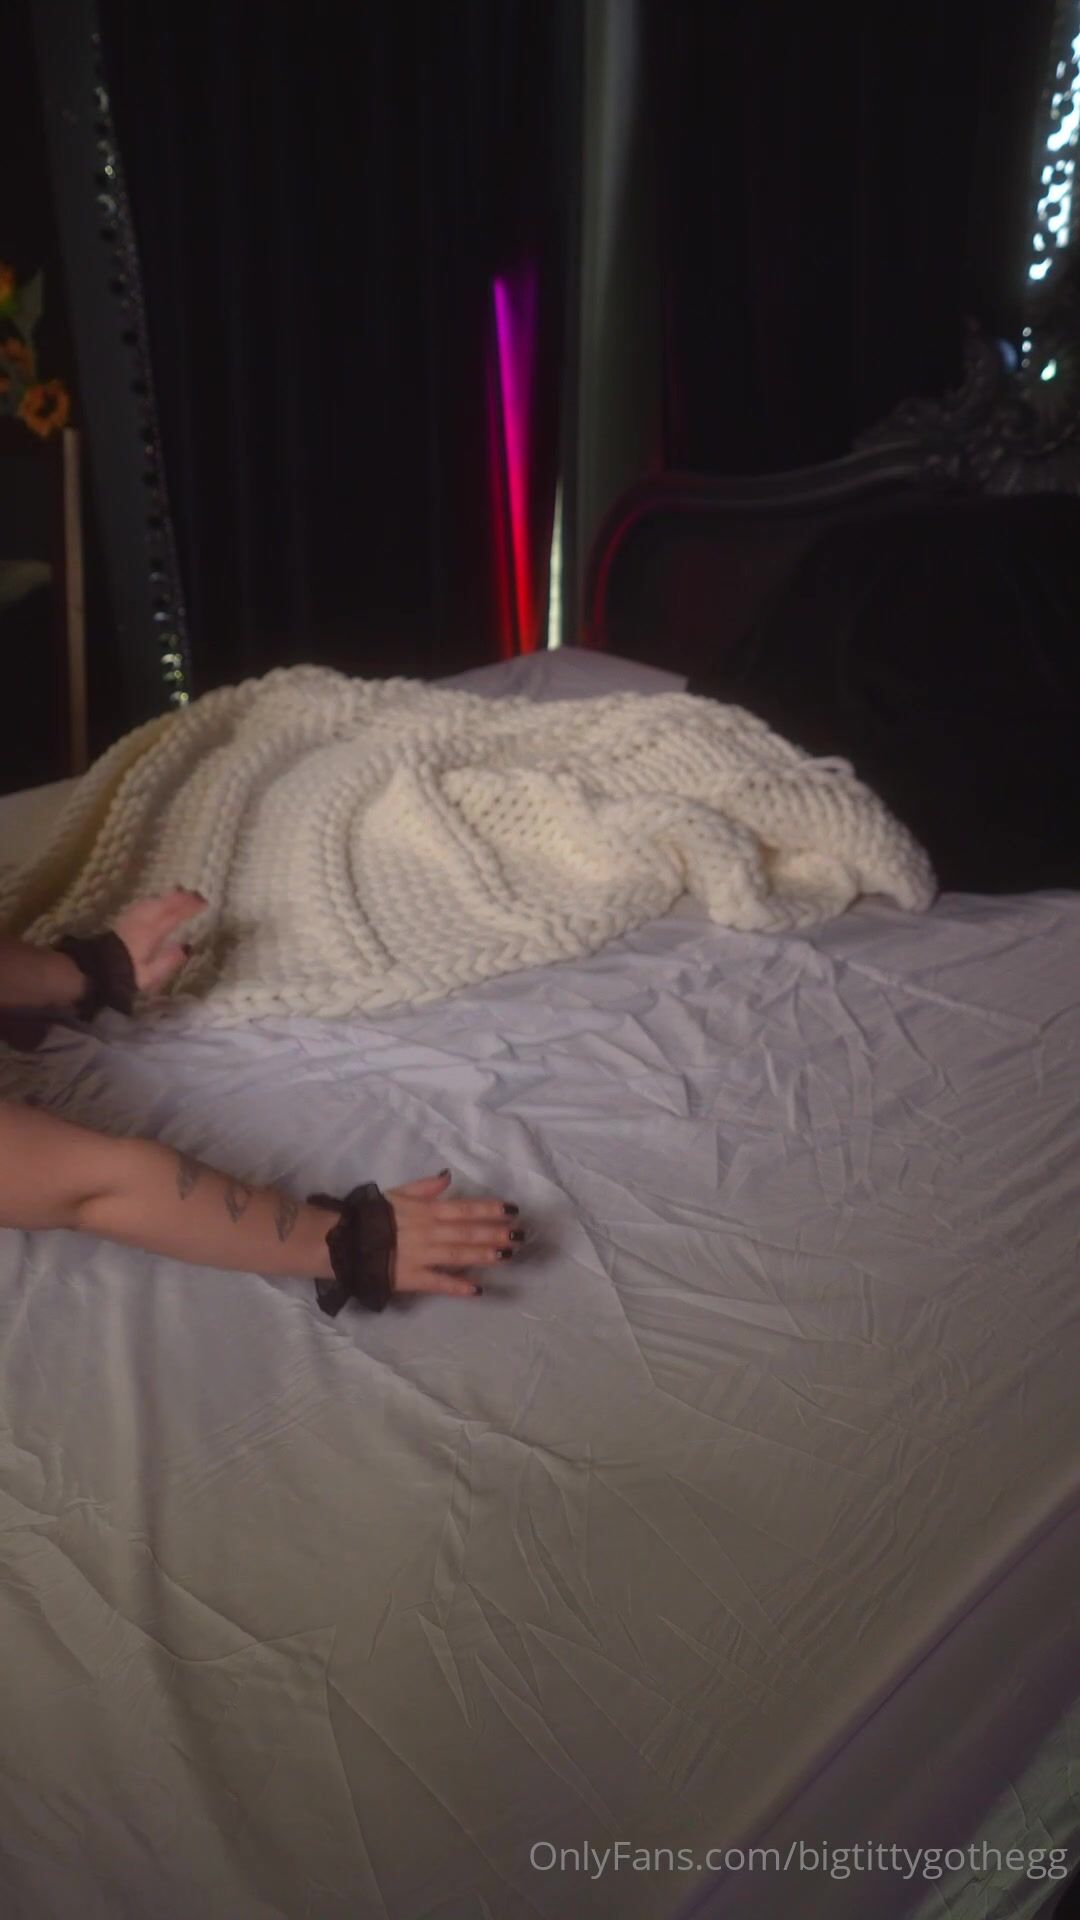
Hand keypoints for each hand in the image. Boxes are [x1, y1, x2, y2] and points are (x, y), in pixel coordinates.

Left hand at [110, 888, 207, 994]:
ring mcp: (132, 918)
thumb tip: (187, 947)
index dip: (189, 907)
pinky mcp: (124, 920)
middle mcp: (143, 921)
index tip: (204, 903)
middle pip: (164, 903)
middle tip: (198, 895)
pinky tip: (159, 901)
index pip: (174, 915)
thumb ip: (169, 961)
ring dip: (169, 896)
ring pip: (153, 901)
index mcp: (151, 933)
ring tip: (182, 894)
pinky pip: (144, 904)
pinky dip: (156, 899)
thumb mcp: (150, 975)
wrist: (96, 969)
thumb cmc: (126, 974)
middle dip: (182, 897)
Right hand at [382, 1170, 522, 1298]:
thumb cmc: (371, 1216)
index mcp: (425, 1210)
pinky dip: (457, 1286)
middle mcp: (428, 1232)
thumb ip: (424, 1186)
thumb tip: (448, 1176)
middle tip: (520, 1235)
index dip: (489, 1209)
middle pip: (467, 1233)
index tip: (512, 1210)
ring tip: (507, 1255)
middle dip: (495, 1233)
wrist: (342, 1241)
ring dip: (484, 1255)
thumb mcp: (397, 1193)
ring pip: (458, 1255)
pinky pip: (438, 1283)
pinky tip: (477, 1289)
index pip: (463, 1209)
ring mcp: (421, 1256)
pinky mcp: (411, 1279)